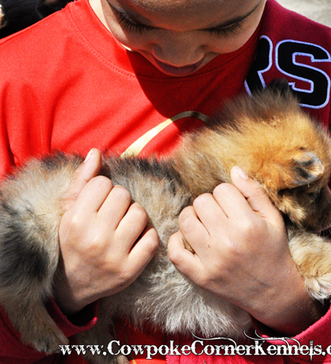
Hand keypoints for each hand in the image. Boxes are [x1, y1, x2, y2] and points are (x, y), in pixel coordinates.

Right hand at [54, 149, 158, 314]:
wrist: (70, 287)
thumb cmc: (71, 240)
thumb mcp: (68, 212)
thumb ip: (82, 180)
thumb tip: (96, 152)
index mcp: (76, 220)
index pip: (103, 183)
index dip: (102, 190)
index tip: (97, 204)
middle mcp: (95, 237)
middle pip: (123, 195)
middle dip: (120, 201)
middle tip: (111, 215)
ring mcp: (114, 255)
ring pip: (140, 213)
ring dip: (135, 216)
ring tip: (123, 226)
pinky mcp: (130, 271)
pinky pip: (152, 239)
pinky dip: (147, 236)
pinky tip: (134, 240)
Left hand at [168, 166, 325, 334]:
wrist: (273, 292)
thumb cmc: (273, 250)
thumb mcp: (273, 218)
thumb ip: (254, 191)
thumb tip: (234, 169)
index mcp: (247, 224)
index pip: (221, 189)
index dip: (227, 194)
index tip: (233, 205)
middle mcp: (228, 241)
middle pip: (201, 201)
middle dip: (210, 203)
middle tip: (219, 214)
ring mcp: (212, 260)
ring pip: (185, 221)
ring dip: (193, 217)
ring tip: (204, 223)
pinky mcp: (200, 277)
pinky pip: (175, 252)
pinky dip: (177, 241)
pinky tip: (190, 238)